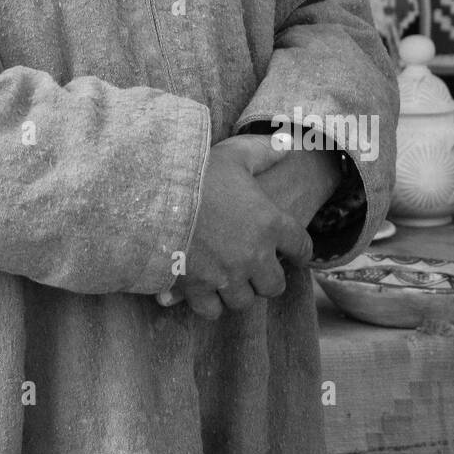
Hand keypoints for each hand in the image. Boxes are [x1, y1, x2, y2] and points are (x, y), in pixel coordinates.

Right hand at [157, 133, 312, 319]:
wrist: (152, 193)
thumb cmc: (196, 171)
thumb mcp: (234, 154)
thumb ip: (264, 151)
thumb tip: (289, 143)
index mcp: (269, 223)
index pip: (301, 247)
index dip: (300, 250)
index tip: (294, 252)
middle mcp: (254, 255)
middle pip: (274, 285)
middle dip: (267, 277)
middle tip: (255, 267)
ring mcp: (225, 276)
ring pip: (244, 301)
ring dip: (238, 290)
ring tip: (228, 278)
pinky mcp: (197, 288)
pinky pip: (213, 310)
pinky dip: (210, 303)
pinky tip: (204, 289)